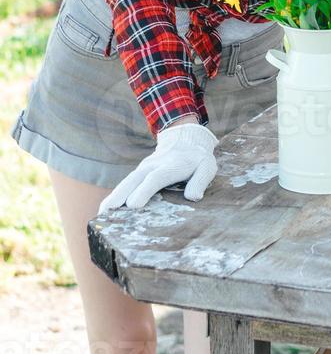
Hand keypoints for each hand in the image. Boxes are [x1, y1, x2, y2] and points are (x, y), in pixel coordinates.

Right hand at [99, 122, 218, 210]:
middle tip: (106, 212)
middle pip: (133, 181)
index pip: (154, 179)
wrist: (185, 139)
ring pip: (125, 183)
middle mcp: (152, 167)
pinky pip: (125, 185)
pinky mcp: (138, 174)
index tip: (133, 205)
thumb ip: (200, 180)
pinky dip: (115, 196)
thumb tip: (192, 197)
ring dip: (113, 197)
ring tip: (101, 214)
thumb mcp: (206, 167)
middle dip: (120, 196)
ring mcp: (143, 169)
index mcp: (169, 166)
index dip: (144, 191)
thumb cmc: (197, 158)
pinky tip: (106, 210)